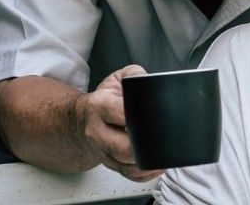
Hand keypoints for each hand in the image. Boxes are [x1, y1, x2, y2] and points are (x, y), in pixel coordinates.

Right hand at [74, 64, 162, 181]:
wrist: (83, 119)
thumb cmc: (105, 99)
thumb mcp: (117, 79)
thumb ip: (135, 75)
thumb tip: (150, 82)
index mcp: (99, 106)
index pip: (120, 113)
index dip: (139, 118)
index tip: (155, 117)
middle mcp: (97, 132)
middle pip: (122, 147)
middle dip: (145, 145)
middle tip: (164, 138)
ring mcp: (102, 151)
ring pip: (126, 165)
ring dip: (148, 162)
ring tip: (166, 153)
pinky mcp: (110, 164)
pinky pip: (129, 175)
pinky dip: (146, 174)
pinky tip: (158, 165)